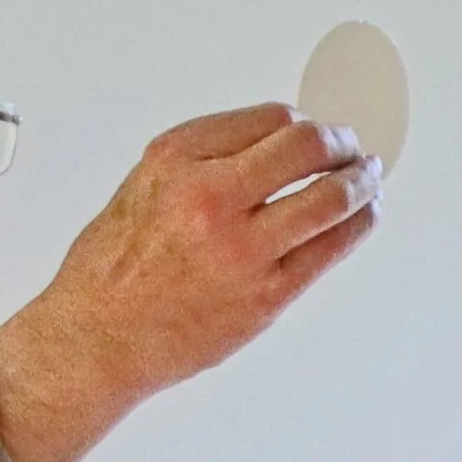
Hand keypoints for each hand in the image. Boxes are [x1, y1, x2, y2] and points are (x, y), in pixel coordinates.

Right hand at [0, 105, 379, 461]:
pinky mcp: (264, 296)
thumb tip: (268, 147)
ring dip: (362, 181)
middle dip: (340, 142)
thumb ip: (202, 164)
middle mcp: (209, 198)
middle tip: (351, 148)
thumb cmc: (108, 274)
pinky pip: (330, 249)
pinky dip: (357, 226)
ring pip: (331, 198)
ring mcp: (241, 249)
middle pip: (307, 147)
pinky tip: (362, 218)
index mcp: (175, 163)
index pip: (268, 120)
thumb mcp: (141, 189)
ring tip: (368, 178)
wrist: (93, 340)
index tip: (314, 130)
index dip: (303, 122)